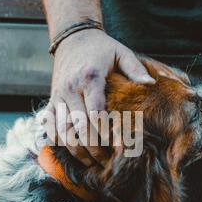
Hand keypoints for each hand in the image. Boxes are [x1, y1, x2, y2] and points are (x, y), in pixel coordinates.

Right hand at [43, 29, 155, 166]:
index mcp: (90, 77)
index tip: (117, 147)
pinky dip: (57, 141)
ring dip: (75, 150)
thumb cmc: (101, 48)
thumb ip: (135, 69)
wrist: (72, 39)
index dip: (105, 133)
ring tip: (90, 162)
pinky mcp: (51, 100)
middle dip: (93, 149)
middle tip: (106, 162)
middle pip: (79, 127)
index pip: (95, 112)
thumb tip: (151, 84)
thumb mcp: (121, 52)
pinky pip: (50, 126)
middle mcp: (71, 89)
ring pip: (62, 131)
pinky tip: (71, 152)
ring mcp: (58, 96)